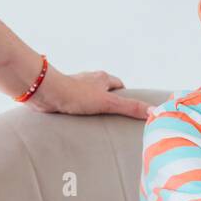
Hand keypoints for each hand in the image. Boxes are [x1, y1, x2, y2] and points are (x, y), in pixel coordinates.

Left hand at [28, 65, 151, 121]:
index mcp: (102, 78)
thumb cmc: (76, 94)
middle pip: (104, 91)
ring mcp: (76, 87)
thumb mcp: (108, 103)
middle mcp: (89, 80)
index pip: (119, 85)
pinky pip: (75, 103)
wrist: (47, 93)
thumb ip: (130, 107)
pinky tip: (78, 121)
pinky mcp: (64, 96)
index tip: (127, 109)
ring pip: (89, 97)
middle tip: (113, 118)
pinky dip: (78, 110)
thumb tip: (153, 111)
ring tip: (96, 122)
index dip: (124, 96)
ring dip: (92, 107)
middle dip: (108, 102)